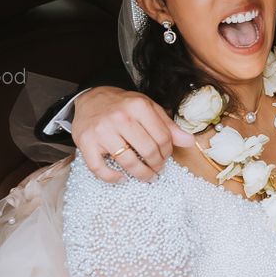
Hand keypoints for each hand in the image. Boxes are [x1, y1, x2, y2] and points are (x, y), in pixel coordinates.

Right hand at [72, 86, 194, 182]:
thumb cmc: (123, 106)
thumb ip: (168, 126)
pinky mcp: (86, 142)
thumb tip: (189, 142)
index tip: (166, 156)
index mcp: (138, 107)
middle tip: (158, 169)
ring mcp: (102, 131)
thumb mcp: (148, 108)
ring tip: (146, 176)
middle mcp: (120, 117)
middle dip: (156, 165)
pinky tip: (121, 178)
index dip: (168, 151)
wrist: (91, 99)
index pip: (163, 137)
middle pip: (148, 151)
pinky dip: (112, 178)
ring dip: (141, 174)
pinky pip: (99, 168)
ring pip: (127, 161)